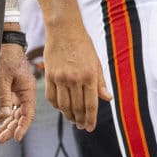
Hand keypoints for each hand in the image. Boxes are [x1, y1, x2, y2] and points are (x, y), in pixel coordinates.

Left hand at [0, 42, 35, 142]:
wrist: (4, 43)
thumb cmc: (6, 58)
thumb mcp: (3, 78)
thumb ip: (5, 97)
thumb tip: (7, 115)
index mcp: (28, 90)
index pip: (28, 114)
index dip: (23, 127)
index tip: (16, 137)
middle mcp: (25, 93)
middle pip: (20, 116)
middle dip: (11, 128)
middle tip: (0, 139)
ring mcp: (19, 92)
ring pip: (14, 113)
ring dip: (6, 124)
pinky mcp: (12, 90)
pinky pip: (9, 106)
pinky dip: (2, 114)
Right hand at [44, 16, 111, 131]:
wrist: (63, 29)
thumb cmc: (82, 44)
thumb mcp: (96, 62)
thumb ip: (100, 82)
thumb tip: (107, 99)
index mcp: (89, 76)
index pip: (91, 105)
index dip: (91, 119)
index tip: (90, 128)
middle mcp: (75, 79)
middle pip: (77, 107)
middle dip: (80, 120)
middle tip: (82, 126)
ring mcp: (60, 77)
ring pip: (63, 105)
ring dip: (68, 115)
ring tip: (72, 119)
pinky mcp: (49, 75)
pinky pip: (51, 97)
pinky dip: (56, 105)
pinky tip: (61, 108)